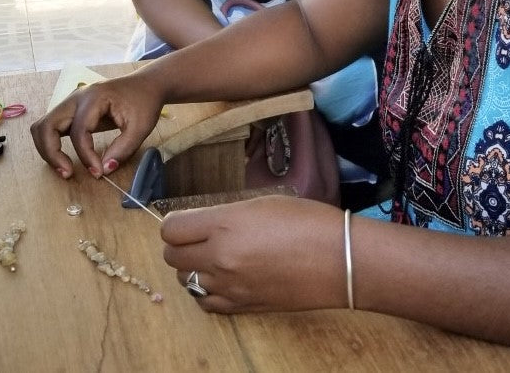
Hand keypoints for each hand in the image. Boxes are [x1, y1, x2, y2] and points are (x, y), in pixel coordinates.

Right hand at [30, 72, 163, 178]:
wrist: (146, 85)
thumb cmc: (144, 102)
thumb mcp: (141, 127)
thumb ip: (123, 149)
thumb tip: (104, 170)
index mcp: (94, 97)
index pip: (78, 131)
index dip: (85, 156)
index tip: (98, 172)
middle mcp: (76, 97)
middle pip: (46, 125)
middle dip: (51, 153)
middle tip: (67, 173)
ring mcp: (71, 102)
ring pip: (43, 126)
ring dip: (47, 149)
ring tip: (64, 168)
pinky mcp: (71, 109)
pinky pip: (50, 126)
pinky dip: (51, 143)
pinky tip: (64, 158)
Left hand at [161, 196, 346, 312]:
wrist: (338, 259)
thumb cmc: (306, 221)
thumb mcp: (262, 203)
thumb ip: (226, 215)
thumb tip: (205, 224)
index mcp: (224, 225)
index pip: (171, 229)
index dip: (173, 223)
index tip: (184, 219)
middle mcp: (220, 258)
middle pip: (172, 257)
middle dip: (179, 245)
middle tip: (196, 237)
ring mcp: (229, 287)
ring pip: (186, 281)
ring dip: (192, 268)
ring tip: (213, 257)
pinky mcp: (242, 307)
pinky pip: (205, 303)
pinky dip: (206, 291)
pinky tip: (221, 279)